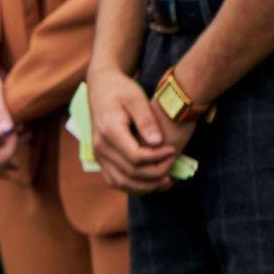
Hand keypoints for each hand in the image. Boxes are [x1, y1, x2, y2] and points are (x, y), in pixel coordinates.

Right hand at [89, 67, 179, 193]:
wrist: (101, 87)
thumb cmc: (121, 90)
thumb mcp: (136, 98)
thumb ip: (147, 120)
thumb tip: (157, 142)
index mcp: (109, 131)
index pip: (136, 157)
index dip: (158, 158)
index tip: (174, 150)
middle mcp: (100, 147)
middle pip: (130, 173)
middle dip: (157, 173)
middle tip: (174, 163)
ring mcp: (98, 155)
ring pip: (122, 182)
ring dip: (146, 186)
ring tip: (167, 179)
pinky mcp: (101, 159)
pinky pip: (116, 181)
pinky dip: (135, 187)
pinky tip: (152, 182)